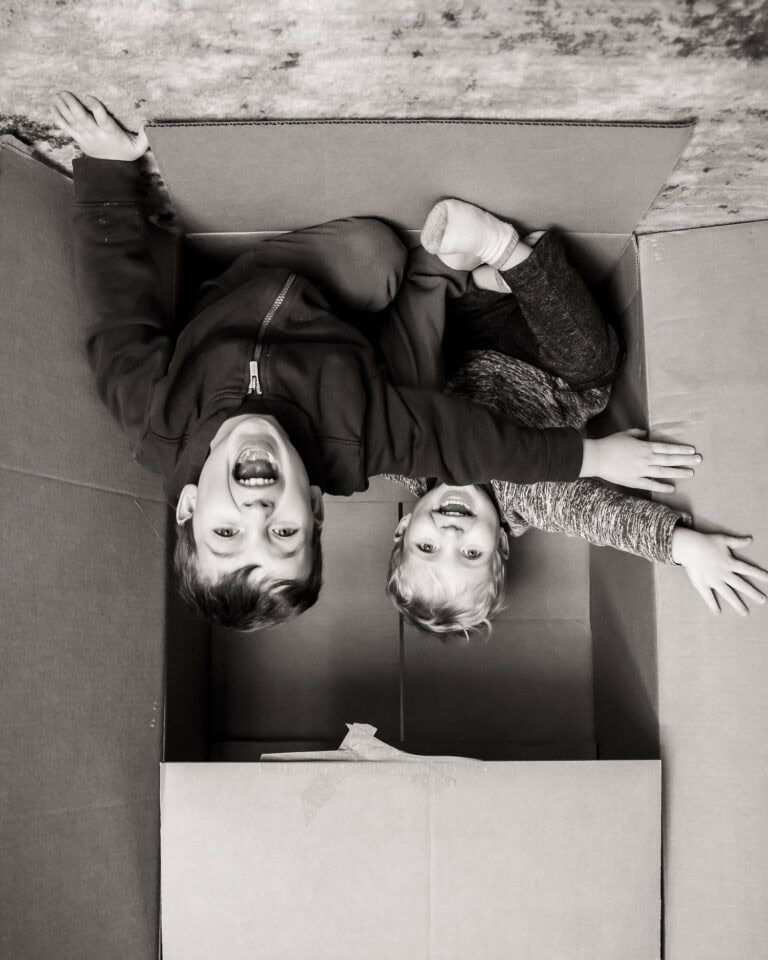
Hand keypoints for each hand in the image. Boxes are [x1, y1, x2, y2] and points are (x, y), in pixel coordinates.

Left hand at [52, 91, 148, 160]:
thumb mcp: (139, 146)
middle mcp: (95, 134)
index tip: (89, 96)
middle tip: (65, 92)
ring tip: (57, 95)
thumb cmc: (126, 152)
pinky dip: (58, 116)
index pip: (102, 119)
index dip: (95, 107)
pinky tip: (53, 106)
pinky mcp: (79, 139)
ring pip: (72, 120)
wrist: (113, 168)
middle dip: (72, 105)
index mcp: (110, 132)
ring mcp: (85, 137)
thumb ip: (145, 135)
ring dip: (63, 107)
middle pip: (82, 118)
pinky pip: (66, 127)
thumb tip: (148, 123)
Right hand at [580, 428, 699, 491]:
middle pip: (670, 459)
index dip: (681, 449)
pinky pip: (651, 484)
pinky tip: (672, 488)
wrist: (597, 457)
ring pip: (664, 472)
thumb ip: (637, 433)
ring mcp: (641, 470)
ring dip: (678, 472)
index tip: (692, 450)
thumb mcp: (625, 434)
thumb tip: (645, 433)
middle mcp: (646, 458)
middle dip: (686, 460)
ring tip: (690, 473)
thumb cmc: (609, 444)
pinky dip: (662, 486)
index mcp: (645, 446)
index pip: (667, 448)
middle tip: (699, 461)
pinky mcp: (634, 480)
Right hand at [671, 528, 767, 615]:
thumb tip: (750, 539)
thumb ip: (737, 542)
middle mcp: (724, 574)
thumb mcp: (723, 539)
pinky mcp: (702, 584)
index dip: (759, 575)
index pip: (748, 570)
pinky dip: (713, 605)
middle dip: (753, 593)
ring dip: (737, 604)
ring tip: (745, 613)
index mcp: (730, 563)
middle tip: (763, 600)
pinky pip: (708, 597)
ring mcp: (713, 580)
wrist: (688, 546)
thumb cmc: (705, 541)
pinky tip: (718, 613)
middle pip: (742, 585)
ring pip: (728, 594)